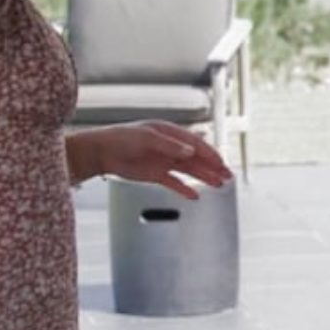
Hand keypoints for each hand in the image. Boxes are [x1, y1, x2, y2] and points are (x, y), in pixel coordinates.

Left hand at [85, 121, 231, 198]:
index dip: (210, 153)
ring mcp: (164, 161)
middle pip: (196, 158)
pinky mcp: (155, 174)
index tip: (222, 163)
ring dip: (204, 177)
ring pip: (189, 171)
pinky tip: (195, 196)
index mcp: (171, 133)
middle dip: (213, 167)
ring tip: (219, 185)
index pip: (196, 144)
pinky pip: (174, 183)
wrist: (101, 152)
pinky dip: (185, 189)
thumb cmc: (122, 138)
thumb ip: (170, 145)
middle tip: (228, 176)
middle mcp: (170, 147)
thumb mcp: (147, 138)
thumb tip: (190, 151)